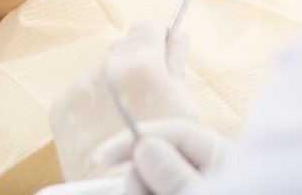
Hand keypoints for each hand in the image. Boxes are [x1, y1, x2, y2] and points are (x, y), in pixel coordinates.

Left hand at [49, 22, 194, 181]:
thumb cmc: (164, 157)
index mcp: (140, 65)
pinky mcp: (61, 104)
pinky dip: (92, 101)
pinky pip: (81, 91)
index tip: (162, 47)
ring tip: (125, 114)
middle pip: (123, 47)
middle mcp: (105, 69)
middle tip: (146, 91)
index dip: (158, 37)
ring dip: (113, 81)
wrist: (121, 192)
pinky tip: (103, 124)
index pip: (146, 27)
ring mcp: (79, 86)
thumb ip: (177, 64)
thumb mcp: (183, 108)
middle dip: (136, 61)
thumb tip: (179, 36)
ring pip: (101, 70)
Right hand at [94, 119, 229, 194]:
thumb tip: (145, 147)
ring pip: (145, 188)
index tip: (103, 156)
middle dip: (138, 184)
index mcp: (220, 161)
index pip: (173, 134)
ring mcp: (183, 189)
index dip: (134, 139)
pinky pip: (148, 194)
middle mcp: (200, 175)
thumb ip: (177, 178)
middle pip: (151, 163)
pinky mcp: (171, 193)